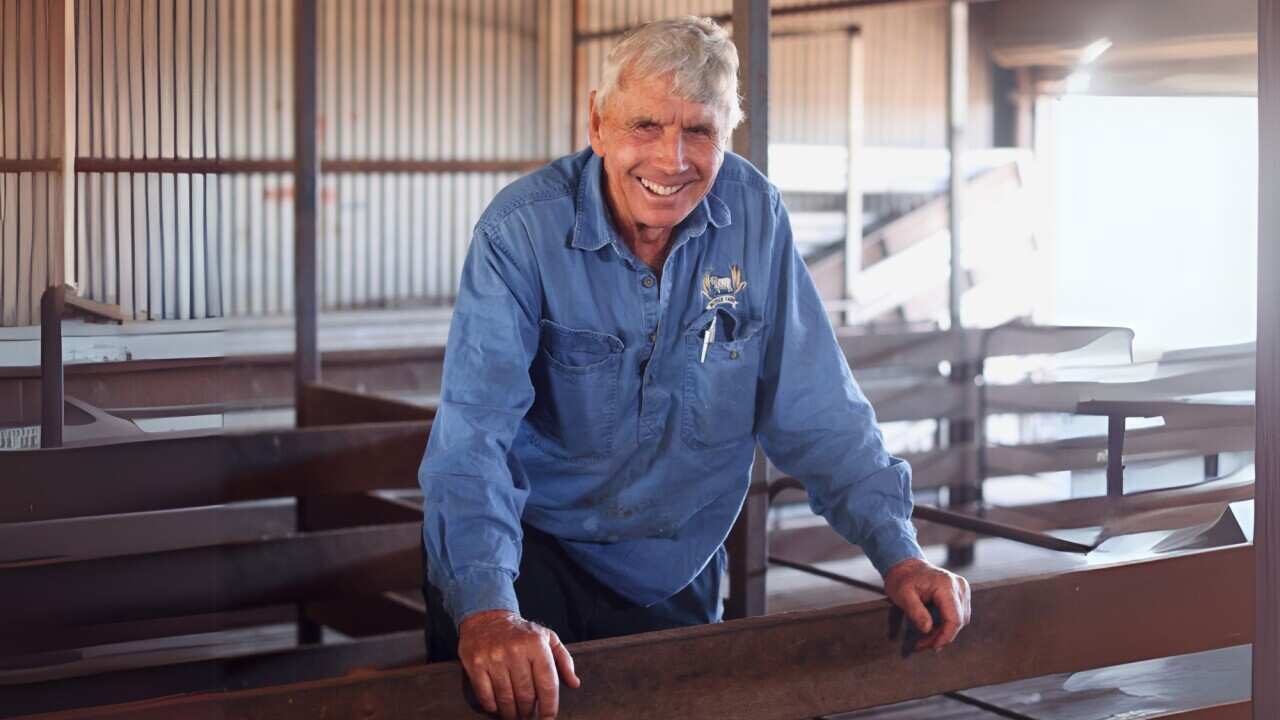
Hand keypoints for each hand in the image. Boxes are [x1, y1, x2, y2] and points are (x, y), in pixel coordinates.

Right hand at [457, 610, 580, 719]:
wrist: (487, 618)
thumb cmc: (521, 632)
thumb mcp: (547, 638)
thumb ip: (564, 660)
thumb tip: (574, 683)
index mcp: (536, 645)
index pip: (547, 684)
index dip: (549, 707)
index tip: (548, 718)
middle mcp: (515, 650)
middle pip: (526, 696)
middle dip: (529, 712)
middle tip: (528, 715)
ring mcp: (494, 658)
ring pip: (506, 699)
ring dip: (511, 713)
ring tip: (514, 714)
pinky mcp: (476, 664)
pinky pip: (486, 696)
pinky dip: (492, 706)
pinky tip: (497, 706)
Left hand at [883, 558, 970, 651]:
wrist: (907, 567)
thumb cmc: (903, 579)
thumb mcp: (902, 595)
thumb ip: (915, 612)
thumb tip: (927, 629)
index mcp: (945, 585)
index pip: (954, 618)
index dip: (945, 637)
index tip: (933, 647)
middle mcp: (959, 586)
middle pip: (958, 621)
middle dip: (941, 637)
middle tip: (922, 645)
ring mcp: (962, 589)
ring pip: (960, 620)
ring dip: (944, 633)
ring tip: (925, 638)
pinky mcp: (961, 593)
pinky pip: (958, 615)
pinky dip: (946, 625)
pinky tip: (932, 629)